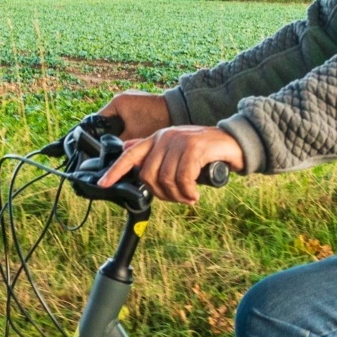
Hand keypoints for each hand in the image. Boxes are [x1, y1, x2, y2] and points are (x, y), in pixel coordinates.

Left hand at [97, 125, 242, 205]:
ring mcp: (179, 141)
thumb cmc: (204, 150)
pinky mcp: (194, 147)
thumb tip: (128, 153)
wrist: (233, 141)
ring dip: (177, 195)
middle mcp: (164, 137)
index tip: (103, 185)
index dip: (115, 171)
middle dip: (161, 194)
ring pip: (166, 179)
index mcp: (157, 139)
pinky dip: (188, 192)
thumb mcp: (177, 150)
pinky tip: (195, 195)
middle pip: (148, 175)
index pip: (129, 155)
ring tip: (189, 197)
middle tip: (177, 198)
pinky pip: (183, 179)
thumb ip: (155, 153)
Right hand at [98, 91, 171, 139]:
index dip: (97, 135)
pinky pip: (127, 116)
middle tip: (113, 146)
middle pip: (107, 120)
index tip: (101, 146)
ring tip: (123, 141)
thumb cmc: (155, 122)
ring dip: (120, 129)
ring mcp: (131, 98)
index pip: (97, 120)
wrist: (178, 111)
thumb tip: (109, 152)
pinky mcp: (139, 103)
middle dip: (110, 133)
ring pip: (118, 119)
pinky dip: (128, 125)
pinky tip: (133, 135)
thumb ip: (118, 143)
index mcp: (116, 101)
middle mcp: (121, 97)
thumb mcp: (133, 136)